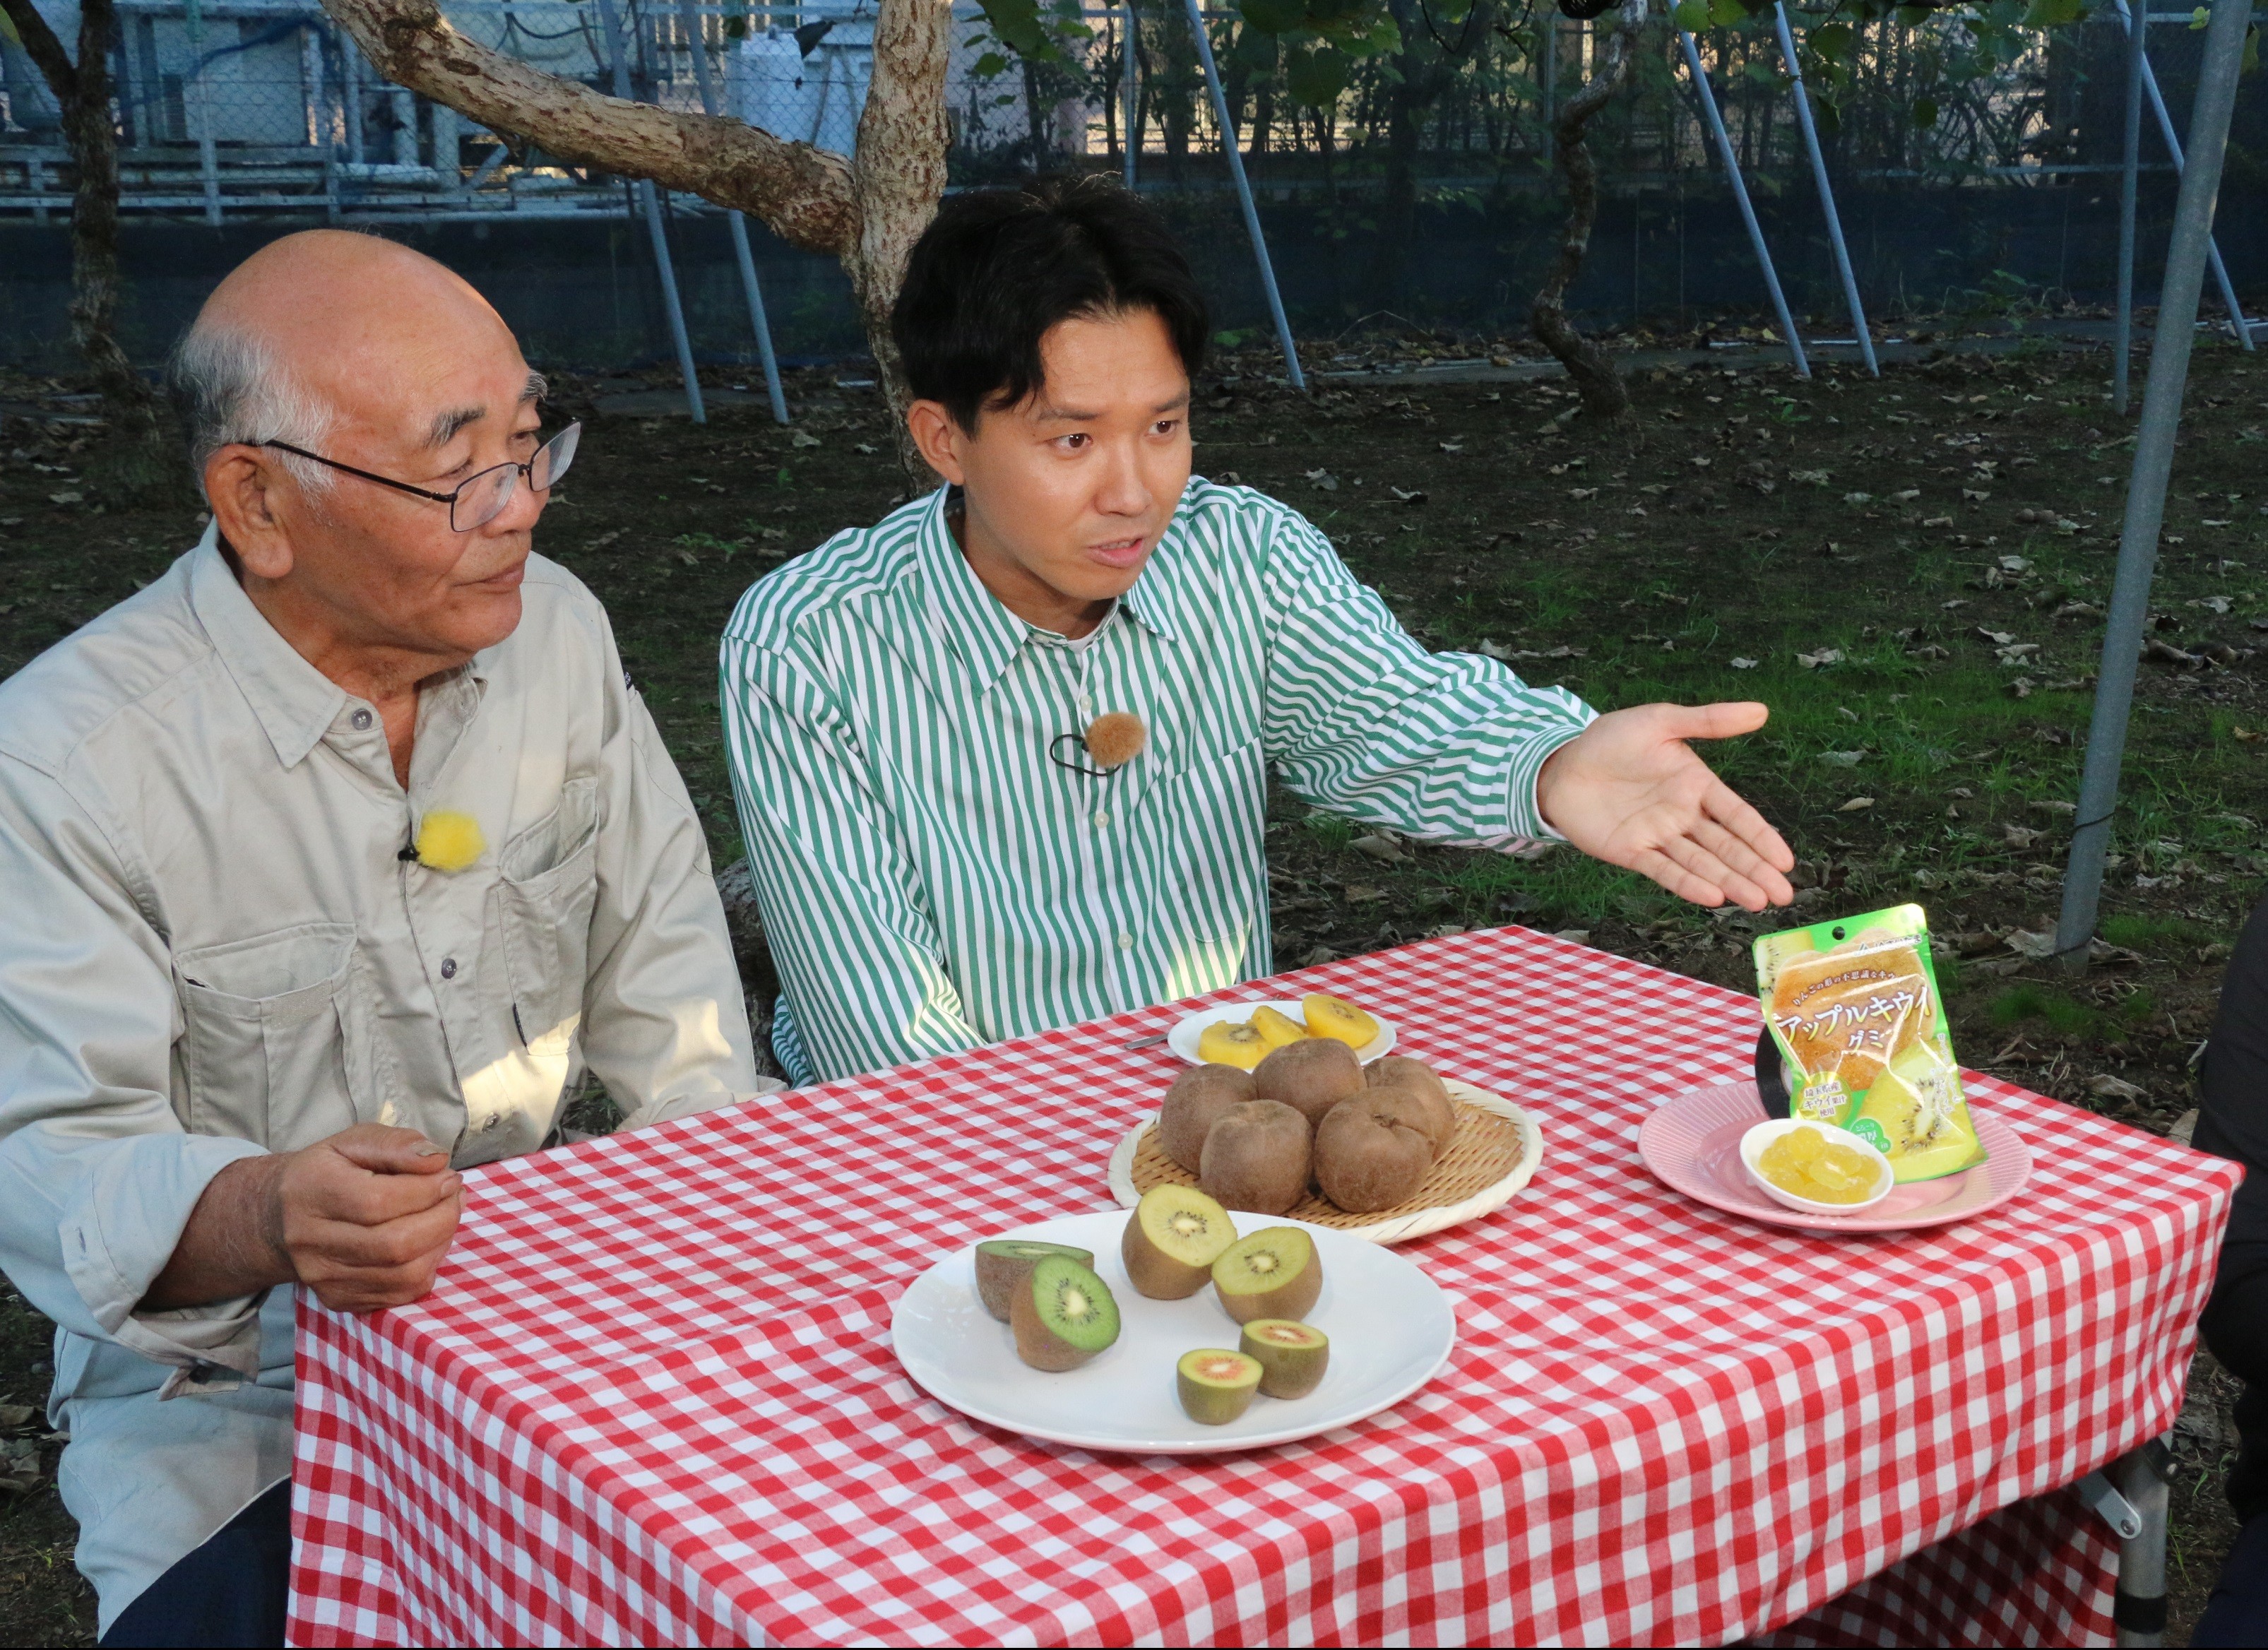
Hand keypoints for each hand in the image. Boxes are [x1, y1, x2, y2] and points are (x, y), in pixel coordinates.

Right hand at [272, 1125, 462, 1311]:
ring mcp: (323, 1277)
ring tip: (444, 1215)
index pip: (379, 1201)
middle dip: (442, 1218)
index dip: (427, 1190)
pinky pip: (401, 1294)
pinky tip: (427, 1242)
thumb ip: (396, 1144)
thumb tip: (437, 1161)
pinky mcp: (338, 1299)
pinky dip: (427, 1267)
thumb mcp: (355, 1141)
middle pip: (395, 1244)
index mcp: (312, 1193)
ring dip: (441, 1243)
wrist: (279, 1217)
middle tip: (454, 1196)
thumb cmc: (328, 1172)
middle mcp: (310, 1241)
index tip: (450, 1177)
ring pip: (404, 1274)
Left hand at [1535, 702, 1794, 911]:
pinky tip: (1712, 897)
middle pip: (1727, 847)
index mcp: (1696, 785)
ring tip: (1757, 902)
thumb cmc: (1611, 739)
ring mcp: (1658, 836)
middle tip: (1784, 895)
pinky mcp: (1631, 851)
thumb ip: (1709, 721)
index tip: (1786, 861)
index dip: (1762, 838)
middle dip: (1755, 870)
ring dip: (1730, 882)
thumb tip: (1761, 710)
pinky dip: (1687, 883)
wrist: (1560, 763)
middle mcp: (1683, 815)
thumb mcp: (1661, 722)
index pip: (1738, 815)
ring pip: (1701, 863)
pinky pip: (1663, 870)